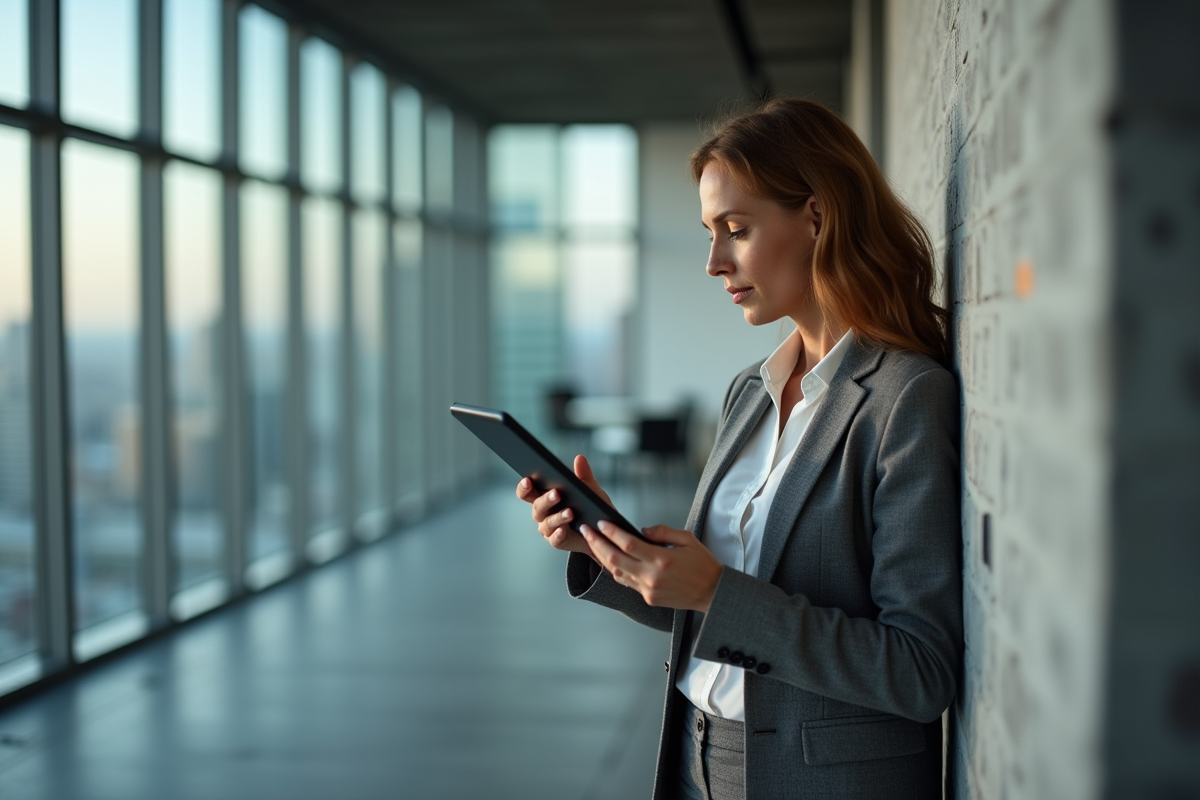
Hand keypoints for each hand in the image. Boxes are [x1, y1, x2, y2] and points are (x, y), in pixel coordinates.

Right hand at [515, 454, 611, 557]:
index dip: (524, 487)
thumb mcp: (590, 490)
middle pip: (536, 506)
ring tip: (570, 512)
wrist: (603, 531)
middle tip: (556, 493)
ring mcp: (549, 528)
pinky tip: (565, 529)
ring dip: (557, 517)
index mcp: (545, 497)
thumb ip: (583, 476)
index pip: (527, 492)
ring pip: (546, 523)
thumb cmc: (592, 508)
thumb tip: (580, 458)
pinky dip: (559, 534)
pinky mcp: (558, 541)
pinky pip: (554, 539)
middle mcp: (543, 513)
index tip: (528, 480)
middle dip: (545, 499)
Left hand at [580, 522, 722, 612]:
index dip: (611, 532)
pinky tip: (609, 559)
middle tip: (587, 530)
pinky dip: (615, 569)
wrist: (712, 592)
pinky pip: (626, 582)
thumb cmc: (702, 564)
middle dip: (598, 543)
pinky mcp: (648, 598)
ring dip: (602, 557)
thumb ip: (662, 532)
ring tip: (593, 543)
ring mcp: (648, 590)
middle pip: (615, 558)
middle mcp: (652, 576)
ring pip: (617, 572)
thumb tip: (641, 530)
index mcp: (662, 560)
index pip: (628, 543)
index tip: (601, 523)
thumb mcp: (687, 539)